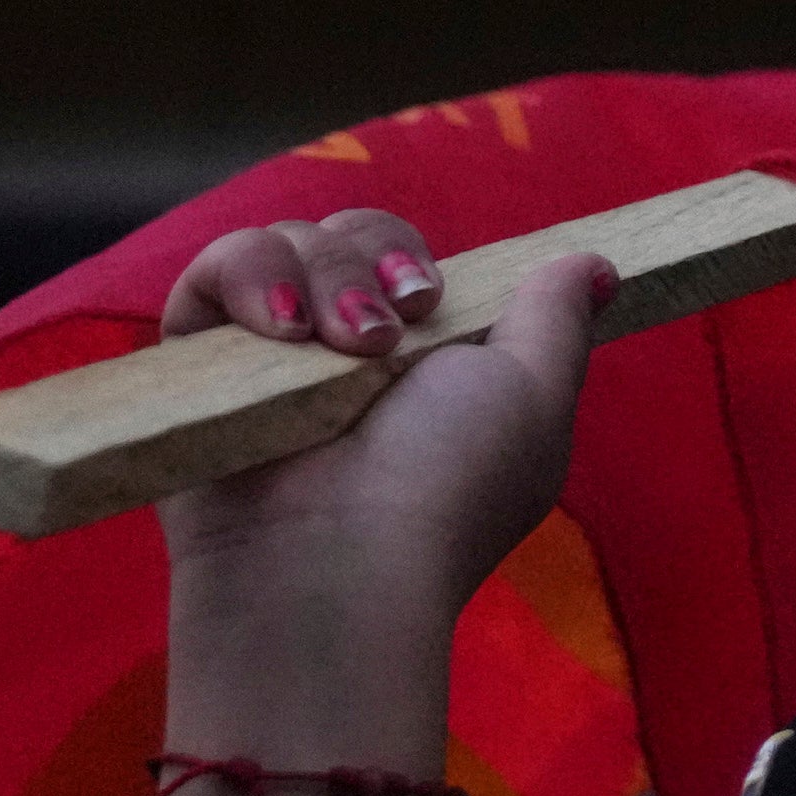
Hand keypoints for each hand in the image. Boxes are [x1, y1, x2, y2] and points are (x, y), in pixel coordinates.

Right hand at [154, 210, 608, 631]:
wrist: (335, 561)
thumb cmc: (449, 481)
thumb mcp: (533, 392)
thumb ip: (555, 318)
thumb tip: (596, 265)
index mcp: (425, 357)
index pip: (405, 257)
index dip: (410, 258)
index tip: (426, 298)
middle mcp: (345, 352)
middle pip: (346, 233)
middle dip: (368, 262)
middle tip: (381, 335)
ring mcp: (271, 358)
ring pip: (281, 243)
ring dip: (316, 278)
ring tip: (331, 348)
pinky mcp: (199, 369)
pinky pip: (209, 277)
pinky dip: (243, 279)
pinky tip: (276, 330)